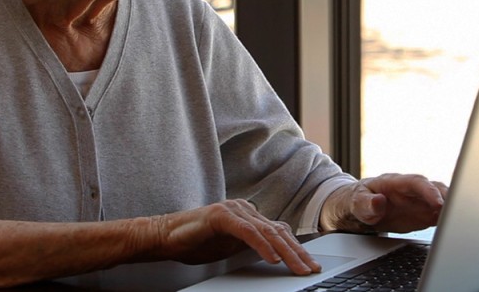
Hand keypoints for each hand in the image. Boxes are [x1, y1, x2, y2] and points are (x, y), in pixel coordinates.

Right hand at [149, 199, 321, 274]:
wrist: (166, 236)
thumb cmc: (195, 242)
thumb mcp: (230, 246)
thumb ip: (250, 245)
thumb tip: (274, 256)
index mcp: (248, 215)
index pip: (278, 231)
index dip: (296, 248)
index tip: (310, 265)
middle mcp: (244, 209)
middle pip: (277, 231)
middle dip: (297, 252)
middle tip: (312, 269)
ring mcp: (233, 210)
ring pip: (266, 231)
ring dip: (286, 252)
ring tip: (298, 267)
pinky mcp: (221, 215)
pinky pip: (247, 232)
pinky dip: (262, 245)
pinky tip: (272, 257)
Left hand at [319, 174, 447, 233]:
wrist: (361, 209)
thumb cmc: (358, 201)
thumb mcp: (356, 203)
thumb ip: (367, 203)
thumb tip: (378, 201)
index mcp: (395, 182)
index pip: (417, 182)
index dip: (429, 191)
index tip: (439, 203)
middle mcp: (411, 190)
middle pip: (436, 188)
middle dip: (449, 198)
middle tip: (458, 212)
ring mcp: (420, 201)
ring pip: (443, 200)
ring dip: (453, 209)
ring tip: (461, 221)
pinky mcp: (424, 214)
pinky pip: (441, 215)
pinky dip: (450, 220)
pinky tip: (456, 229)